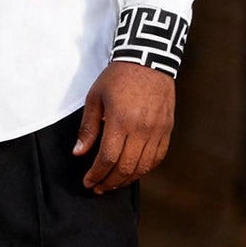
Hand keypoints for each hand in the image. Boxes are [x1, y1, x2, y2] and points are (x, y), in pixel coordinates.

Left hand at [73, 60, 173, 193]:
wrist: (147, 59)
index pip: (107, 159)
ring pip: (142, 167)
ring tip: (112, 183)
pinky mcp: (167, 130)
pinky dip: (144, 170)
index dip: (96, 174)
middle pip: (125, 168)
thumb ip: (88, 127)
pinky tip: (133, 171)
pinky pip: (157, 158)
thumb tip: (78, 152)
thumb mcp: (95, 97)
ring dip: (126, 180)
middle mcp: (141, 130)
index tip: (87, 182)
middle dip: (109, 182)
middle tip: (98, 187)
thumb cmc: (117, 77)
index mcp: (120, 121)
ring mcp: (157, 131)